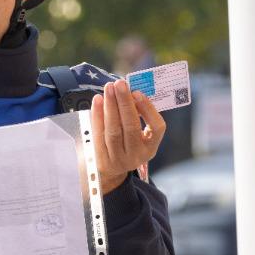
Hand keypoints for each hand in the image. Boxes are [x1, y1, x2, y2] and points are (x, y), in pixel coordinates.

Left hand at [91, 80, 166, 194]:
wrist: (111, 170)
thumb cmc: (128, 144)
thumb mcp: (141, 136)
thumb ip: (139, 115)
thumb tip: (130, 91)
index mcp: (151, 147)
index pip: (156, 128)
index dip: (148, 110)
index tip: (138, 93)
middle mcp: (137, 155)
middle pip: (131, 127)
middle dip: (125, 103)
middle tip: (120, 83)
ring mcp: (118, 159)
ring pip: (114, 130)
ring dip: (110, 107)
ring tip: (109, 88)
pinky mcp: (101, 158)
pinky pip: (99, 134)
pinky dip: (97, 116)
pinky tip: (97, 100)